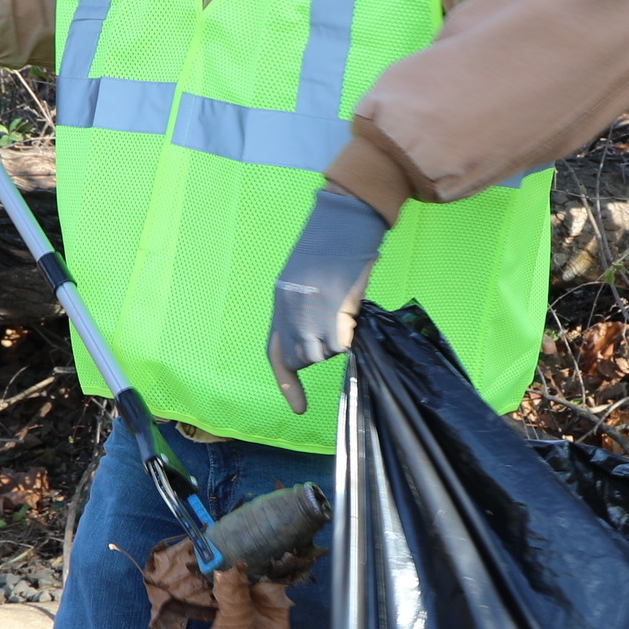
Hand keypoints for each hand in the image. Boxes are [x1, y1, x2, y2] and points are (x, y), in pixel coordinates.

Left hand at [266, 186, 389, 413]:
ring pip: (323, 354)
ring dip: (337, 342)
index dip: (287, 383)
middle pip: (300, 358)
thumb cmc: (335, 244)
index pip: (276, 353)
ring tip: (344, 312)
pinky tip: (352, 312)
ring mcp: (310, 312)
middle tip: (336, 328)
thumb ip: (308, 309)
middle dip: (318, 353)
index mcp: (281, 301)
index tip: (299, 409)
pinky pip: (342, 345)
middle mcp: (289, 310)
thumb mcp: (309, 279)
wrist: (346, 219)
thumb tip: (323, 340)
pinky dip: (350, 335)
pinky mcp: (333, 311)